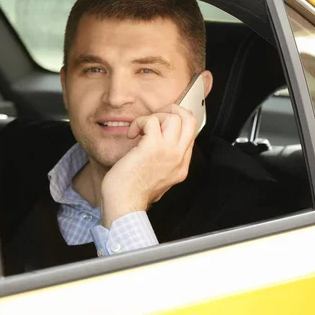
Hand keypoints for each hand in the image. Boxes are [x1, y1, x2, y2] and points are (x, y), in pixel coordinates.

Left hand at [100, 104, 196, 227]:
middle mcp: (179, 158)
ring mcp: (169, 152)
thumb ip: (162, 162)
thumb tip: (154, 141)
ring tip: (141, 129)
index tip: (158, 124)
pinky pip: (152, 121)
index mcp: (181, 166)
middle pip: (191, 120)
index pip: (190, 134)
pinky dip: (139, 122)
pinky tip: (132, 134)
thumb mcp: (155, 178)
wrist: (124, 205)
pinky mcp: (153, 148)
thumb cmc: (131, 192)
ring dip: (155, 116)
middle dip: (173, 110)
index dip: (175, 123)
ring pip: (175, 117)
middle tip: (155, 117)